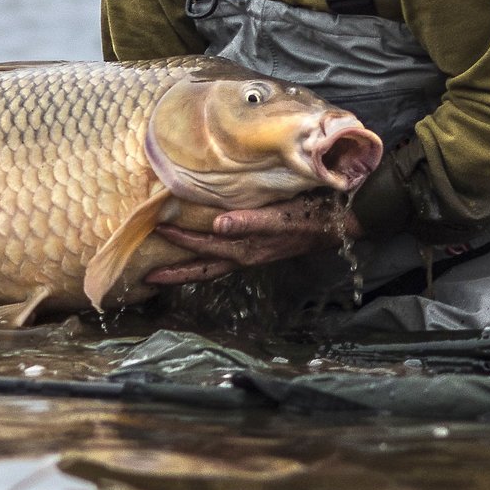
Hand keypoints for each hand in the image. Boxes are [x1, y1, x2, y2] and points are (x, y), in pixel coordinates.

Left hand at [145, 196, 360, 286]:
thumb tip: (217, 225)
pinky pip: (227, 259)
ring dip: (189, 269)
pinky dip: (209, 259)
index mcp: (249, 248)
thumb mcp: (283, 217)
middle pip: (205, 268)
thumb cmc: (313, 216)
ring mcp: (254, 254)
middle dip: (176, 271)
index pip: (207, 247)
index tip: (157, 230)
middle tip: (147, 274)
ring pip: (214, 267)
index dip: (182, 241)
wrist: (342, 221)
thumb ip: (252, 222)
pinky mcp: (262, 248)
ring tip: (163, 271)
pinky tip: (201, 254)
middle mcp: (248, 255)